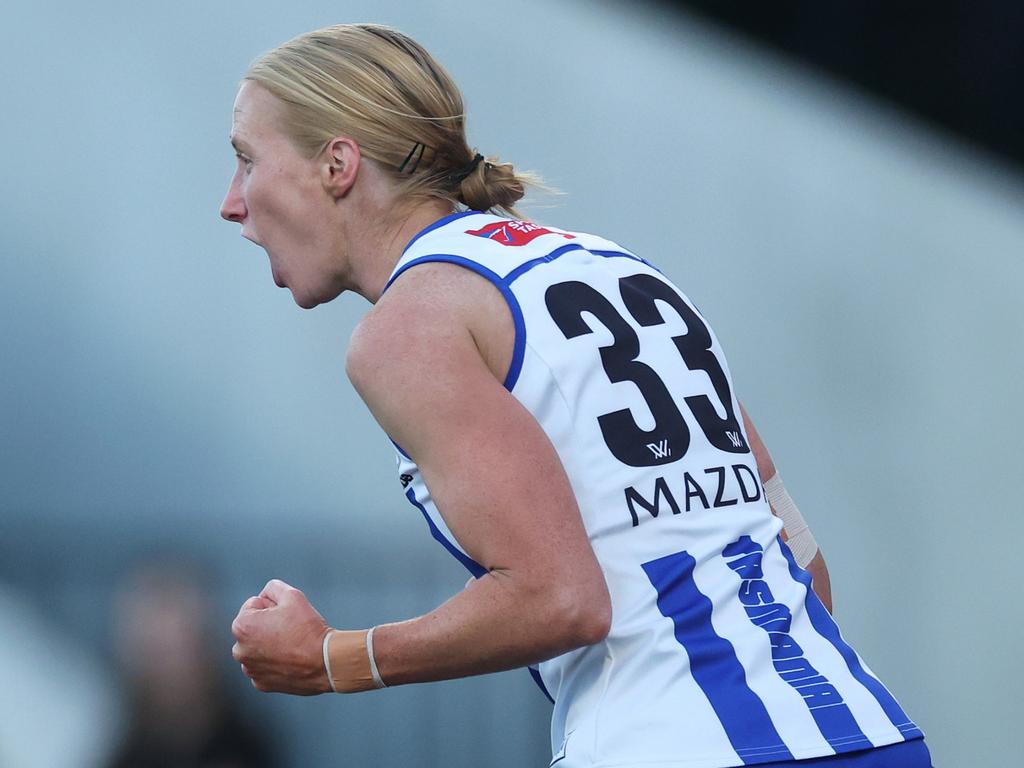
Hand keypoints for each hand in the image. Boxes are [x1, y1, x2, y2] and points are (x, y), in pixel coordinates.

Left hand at [231, 579, 330, 694]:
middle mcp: (239, 650)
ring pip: (258, 648)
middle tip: (291, 629)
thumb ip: (273, 587)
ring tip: (292, 645)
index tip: (287, 615)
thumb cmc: (307, 627)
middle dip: (268, 625)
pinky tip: (291, 660)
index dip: (273, 606)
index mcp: (242, 626)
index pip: (254, 605)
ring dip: (270, 644)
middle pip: (254, 627)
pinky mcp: (261, 684)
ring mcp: (250, 670)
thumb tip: (265, 594)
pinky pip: (265, 667)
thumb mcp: (292, 595)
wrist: (325, 661)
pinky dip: (275, 663)